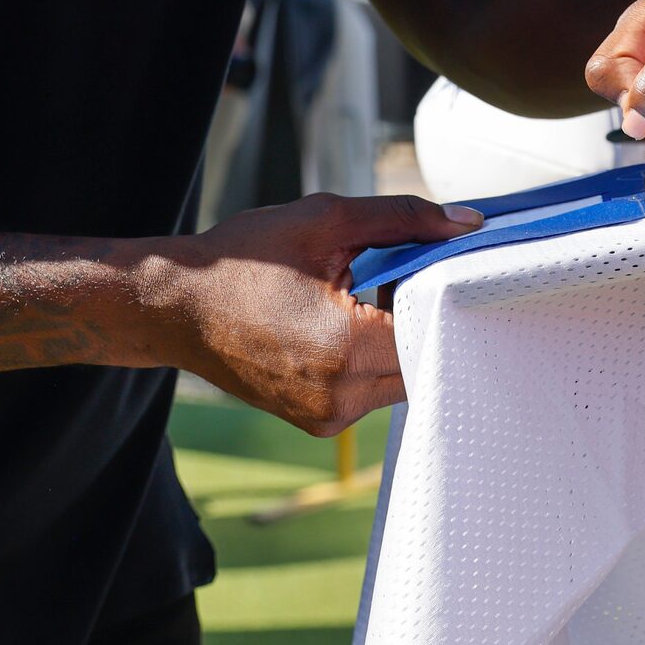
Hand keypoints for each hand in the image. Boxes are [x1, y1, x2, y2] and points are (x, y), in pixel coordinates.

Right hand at [160, 191, 478, 436]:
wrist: (176, 307)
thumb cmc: (245, 259)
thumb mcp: (327, 221)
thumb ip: (404, 219)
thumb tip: (468, 226)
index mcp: (347, 348)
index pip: (437, 328)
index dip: (447, 293)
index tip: (441, 262)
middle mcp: (341, 397)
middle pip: (426, 358)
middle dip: (424, 315)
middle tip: (400, 274)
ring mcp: (329, 418)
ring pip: (402, 378)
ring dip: (398, 338)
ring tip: (363, 297)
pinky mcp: (319, 424)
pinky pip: (373, 391)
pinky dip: (374, 358)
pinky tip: (344, 323)